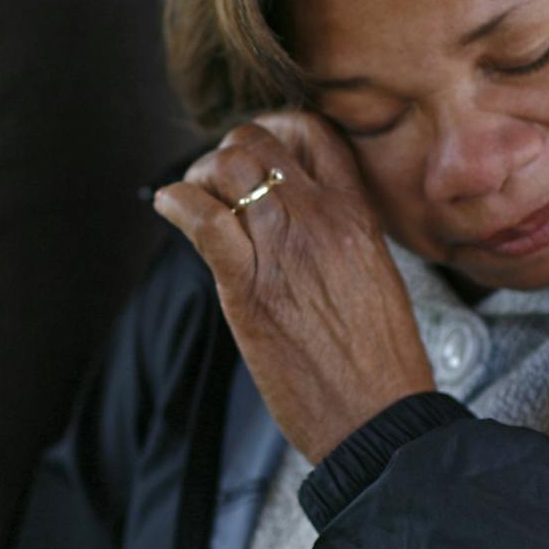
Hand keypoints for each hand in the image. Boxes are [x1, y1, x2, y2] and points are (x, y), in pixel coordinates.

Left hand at [153, 111, 433, 461]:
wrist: (380, 418)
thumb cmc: (379, 362)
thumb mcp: (375, 277)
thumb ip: (339, 239)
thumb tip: (298, 222)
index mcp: (357, 216)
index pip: (314, 135)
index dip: (273, 131)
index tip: (255, 155)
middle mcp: (321, 221)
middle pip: (258, 142)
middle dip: (225, 154)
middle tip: (215, 187)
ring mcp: (285, 251)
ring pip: (228, 168)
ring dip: (199, 177)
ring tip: (194, 201)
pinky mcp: (250, 289)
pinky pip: (204, 220)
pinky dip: (176, 203)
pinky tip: (168, 206)